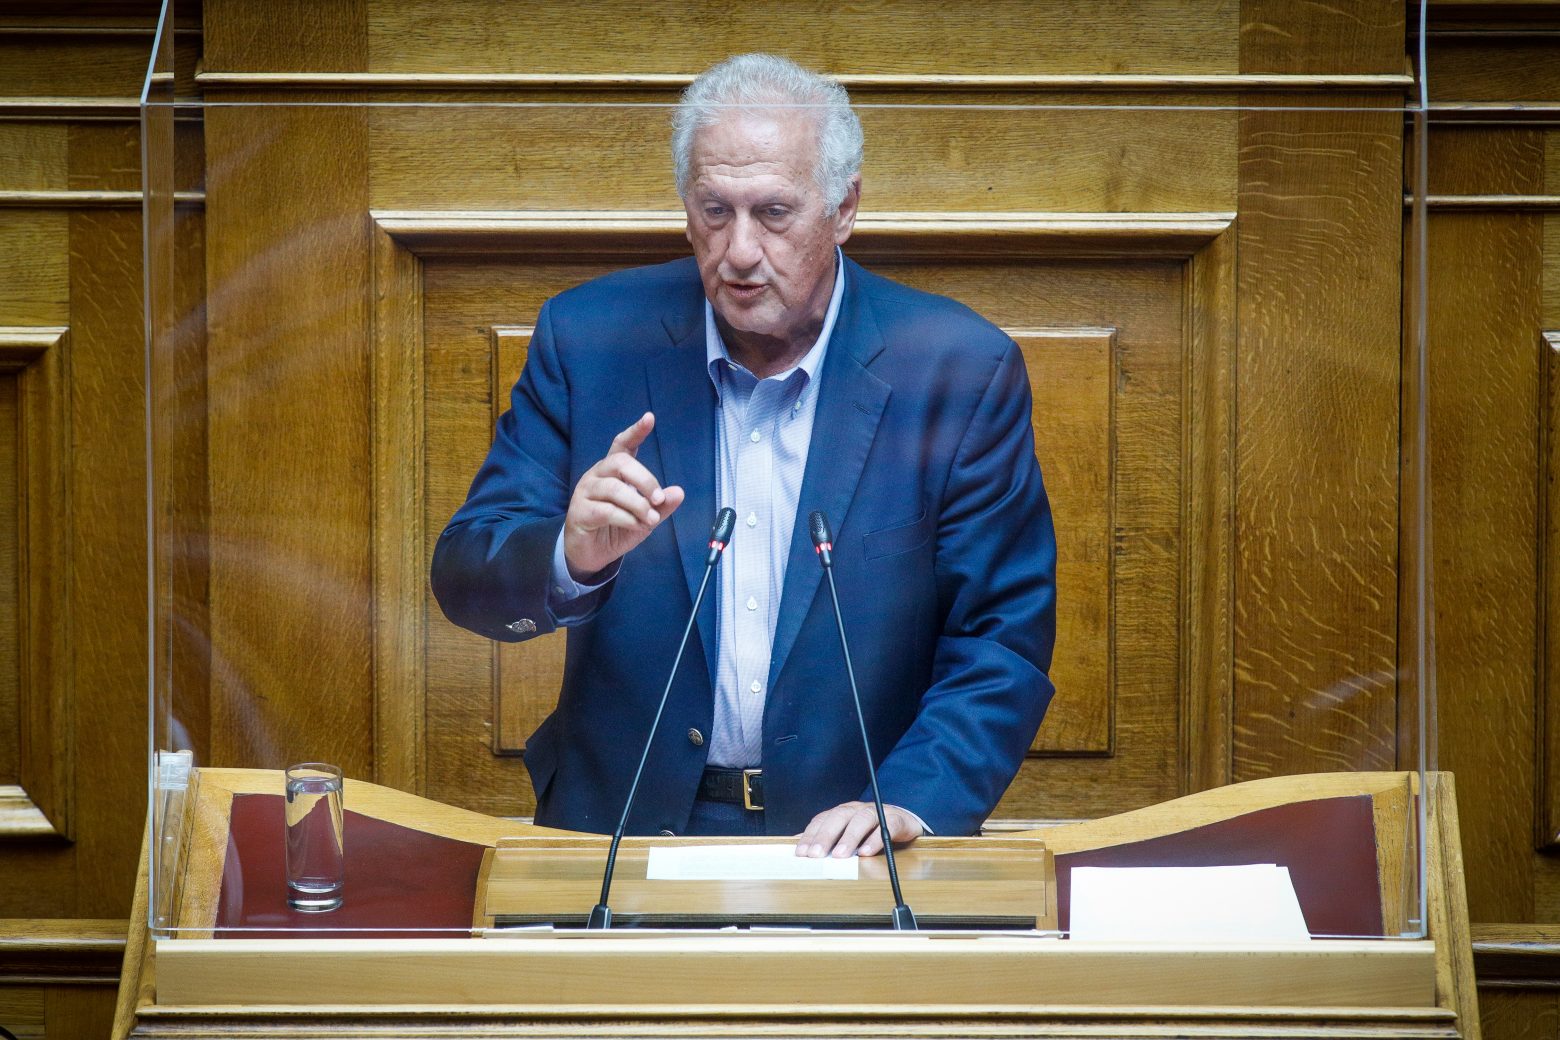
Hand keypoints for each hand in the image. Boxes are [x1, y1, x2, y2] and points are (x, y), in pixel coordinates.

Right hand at [563, 412, 684, 578]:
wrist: (592, 553)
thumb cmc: (618, 528)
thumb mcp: (645, 518)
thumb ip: (660, 505)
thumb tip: (679, 492)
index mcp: (613, 471)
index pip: (622, 444)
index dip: (635, 431)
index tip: (649, 418)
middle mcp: (598, 475)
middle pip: (621, 463)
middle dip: (645, 480)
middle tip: (658, 499)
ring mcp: (586, 492)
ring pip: (614, 489)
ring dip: (638, 505)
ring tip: (650, 519)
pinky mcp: (580, 512)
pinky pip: (606, 510)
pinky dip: (627, 519)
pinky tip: (636, 526)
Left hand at [795, 802, 922, 857]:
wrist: (905, 822)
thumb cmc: (871, 832)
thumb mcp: (847, 836)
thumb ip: (827, 841)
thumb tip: (800, 850)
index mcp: (843, 812)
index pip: (823, 820)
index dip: (811, 835)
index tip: (802, 853)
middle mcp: (857, 809)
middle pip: (839, 817)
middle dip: (825, 836)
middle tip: (816, 855)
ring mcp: (877, 812)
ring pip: (862, 820)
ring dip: (849, 837)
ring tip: (840, 856)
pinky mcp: (896, 819)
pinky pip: (886, 826)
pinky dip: (876, 839)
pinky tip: (866, 852)